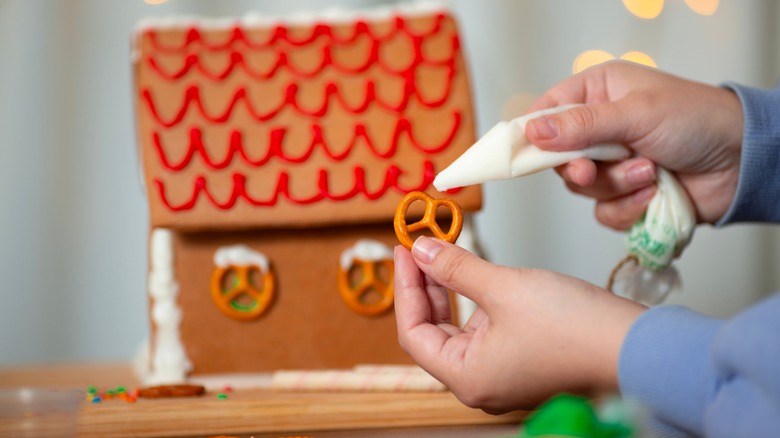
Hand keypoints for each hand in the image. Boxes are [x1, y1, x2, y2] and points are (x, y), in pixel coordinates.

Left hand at [394, 237, 645, 412]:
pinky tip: (472, 271)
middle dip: (425, 286)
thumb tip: (422, 251)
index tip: (404, 249)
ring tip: (442, 250)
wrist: (638, 346)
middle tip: (419, 246)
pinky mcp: (521, 359)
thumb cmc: (575, 328)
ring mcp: (502, 372)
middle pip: (433, 331)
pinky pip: (484, 329)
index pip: (413, 333)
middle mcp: (480, 382)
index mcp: (466, 377)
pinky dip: (474, 299)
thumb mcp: (504, 287)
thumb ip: (456, 268)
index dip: (405, 287)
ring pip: (458, 328)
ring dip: (449, 289)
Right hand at [524, 61, 742, 228]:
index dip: (532, 135)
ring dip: (616, 186)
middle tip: (593, 171)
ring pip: (584, 189)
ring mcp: (613, 163)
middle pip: (559, 159)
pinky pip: (605, 212)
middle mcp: (600, 128)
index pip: (546, 113)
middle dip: (582, 169)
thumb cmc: (697, 119)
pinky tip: (655, 192)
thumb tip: (533, 131)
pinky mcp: (627, 195)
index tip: (525, 155)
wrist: (743, 162)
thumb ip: (581, 125)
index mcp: (597, 94)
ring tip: (650, 172)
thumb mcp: (635, 113)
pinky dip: (629, 207)